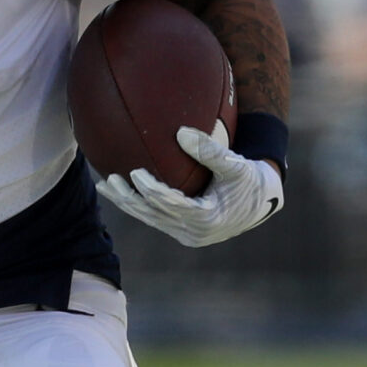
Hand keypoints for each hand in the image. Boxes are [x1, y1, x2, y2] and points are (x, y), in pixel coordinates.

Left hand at [97, 122, 282, 248]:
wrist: (261, 202)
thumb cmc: (250, 180)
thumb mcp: (236, 165)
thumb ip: (209, 150)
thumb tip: (180, 131)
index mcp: (208, 217)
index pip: (172, 204)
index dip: (151, 189)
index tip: (135, 171)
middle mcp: (195, 232)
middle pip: (154, 215)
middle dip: (129, 198)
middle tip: (109, 180)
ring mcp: (187, 235)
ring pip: (151, 219)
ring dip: (127, 203)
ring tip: (105, 185)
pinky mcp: (183, 232)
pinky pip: (156, 219)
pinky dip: (139, 205)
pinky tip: (121, 191)